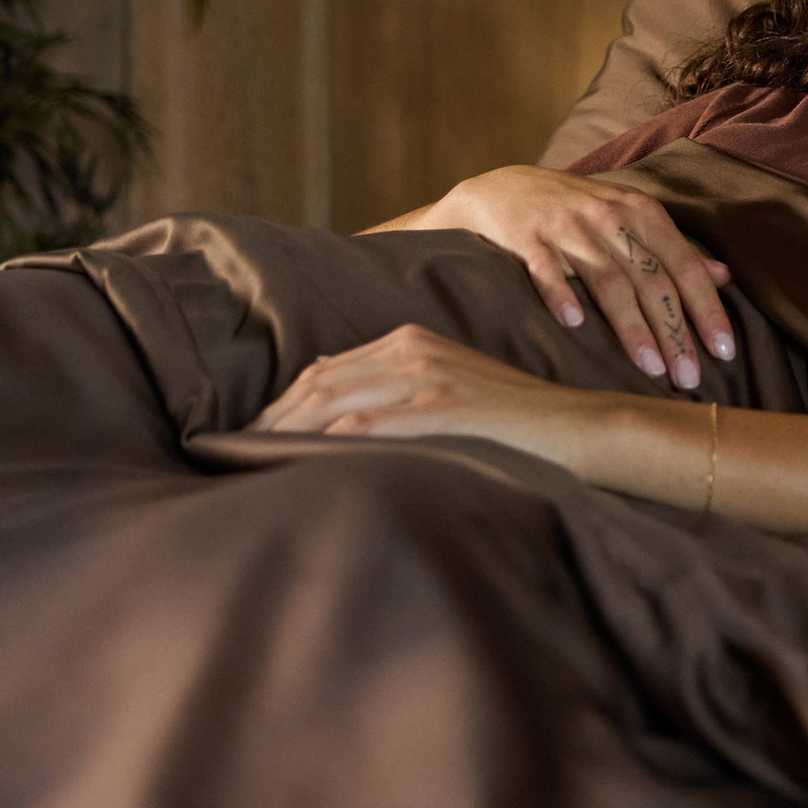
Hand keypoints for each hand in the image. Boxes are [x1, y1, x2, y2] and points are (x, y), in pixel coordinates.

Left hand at [245, 322, 606, 464]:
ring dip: (281, 433)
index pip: (323, 370)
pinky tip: (295, 468)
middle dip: (268, 418)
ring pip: (329, 400)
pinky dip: (322, 445)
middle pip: (316, 382)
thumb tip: (340, 429)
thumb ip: (401, 397)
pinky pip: (363, 425)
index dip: (278, 404)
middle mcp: (410, 349)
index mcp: (410, 339)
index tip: (247, 437)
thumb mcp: (453, 392)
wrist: (578, 427)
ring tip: (246, 465)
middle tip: (229, 456)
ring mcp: (424, 377)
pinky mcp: (439, 408)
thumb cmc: (518, 422)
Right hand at [416, 164, 737, 392]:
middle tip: (689, 378)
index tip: (725, 351)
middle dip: (674, 331)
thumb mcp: (630, 218)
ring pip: (608, 280)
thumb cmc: (578, 211)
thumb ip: (673, 249)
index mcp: (641, 213)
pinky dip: (561, 294)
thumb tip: (724, 277)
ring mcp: (567, 227)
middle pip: (651, 280)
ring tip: (650, 369)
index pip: (684, 266)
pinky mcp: (528, 238)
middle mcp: (610, 217)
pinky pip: (547, 269)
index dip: (706, 309)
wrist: (505, 189)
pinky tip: (575, 325)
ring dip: (632, 326)